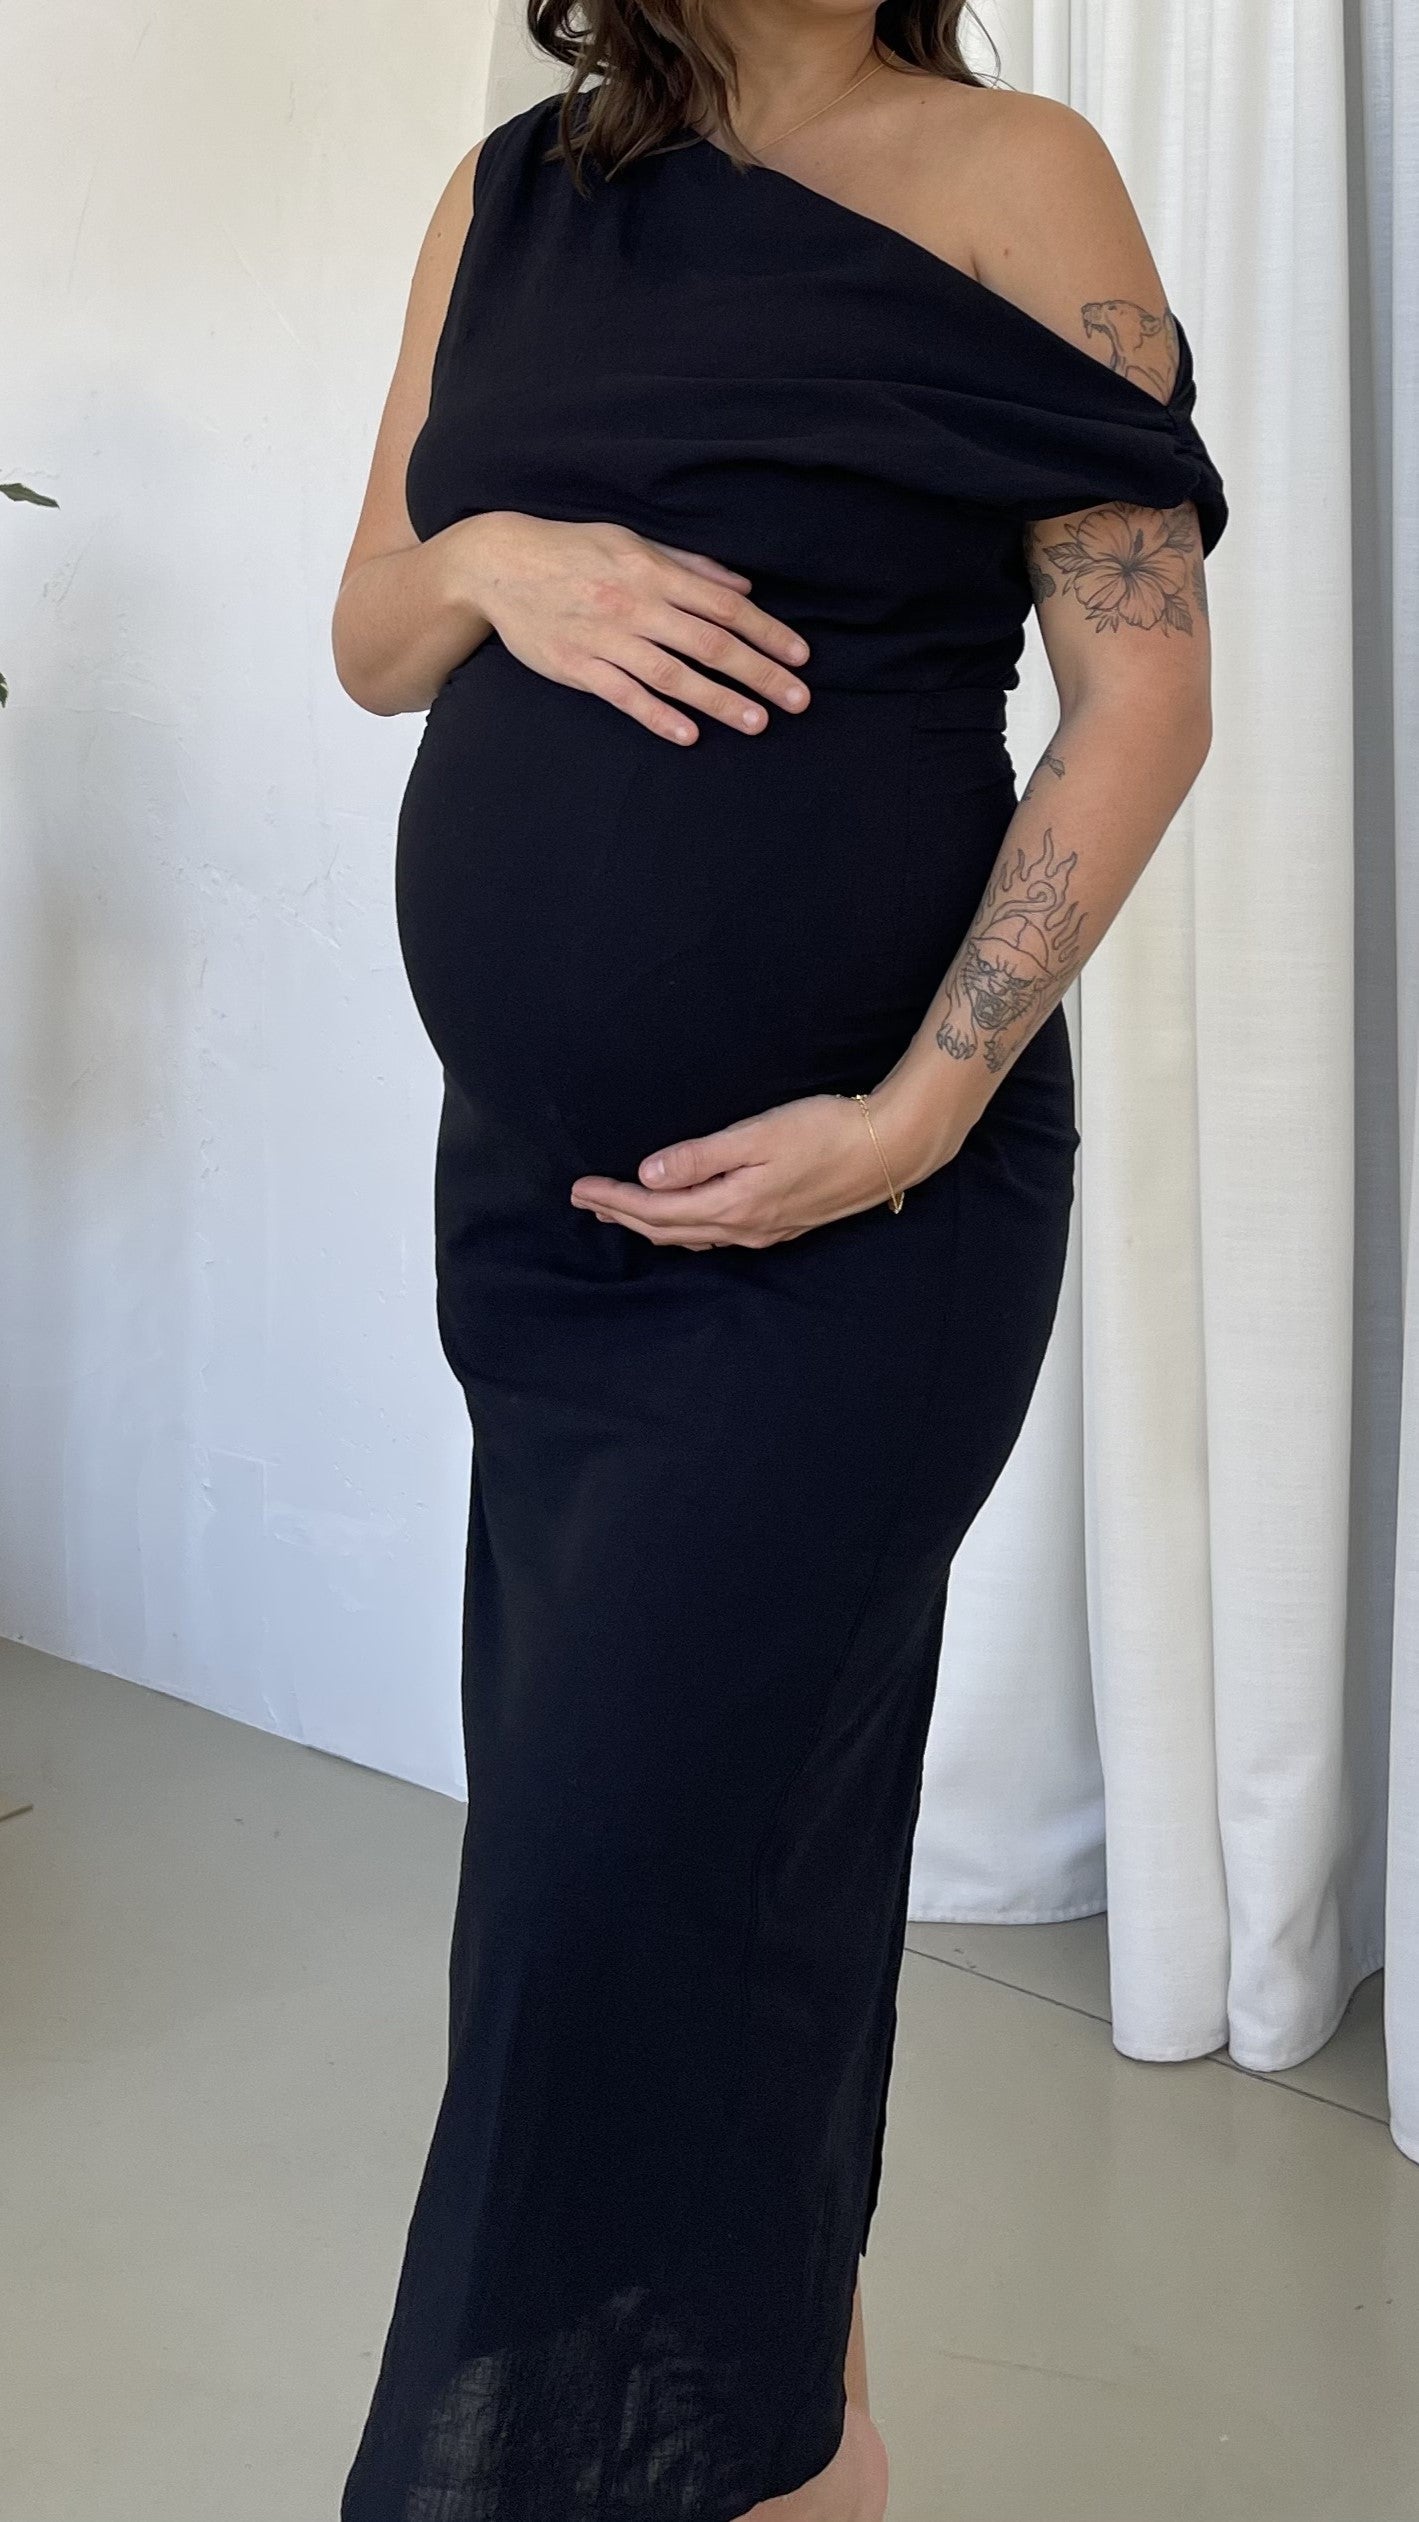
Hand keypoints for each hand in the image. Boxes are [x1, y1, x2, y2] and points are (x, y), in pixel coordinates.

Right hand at [455, 512, 810, 743]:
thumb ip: (689, 566)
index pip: (724, 606)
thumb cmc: (572, 550)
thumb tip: (742, 586)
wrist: (499, 563)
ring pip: (674, 675)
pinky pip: (625, 696)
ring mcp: (606, 638)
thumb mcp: (632, 542)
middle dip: (760, 673)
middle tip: (798, 699)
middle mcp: (635, 605)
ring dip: (719, 701)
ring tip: (757, 723)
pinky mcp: (577, 666)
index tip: (801, 656)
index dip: (767, 631)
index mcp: (653, 572)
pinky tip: (689, 734)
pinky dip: (658, 716)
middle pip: (710, 644)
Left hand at [569, 1088, 948, 1249]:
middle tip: (586, 1201)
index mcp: (731, 1204)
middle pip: (668, 1229)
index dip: (614, 1200)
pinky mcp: (781, 1224)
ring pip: (692, 1236)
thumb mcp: (757, 1135)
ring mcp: (763, 1231)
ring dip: (651, 1224)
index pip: (655, 1208)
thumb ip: (700, 1157)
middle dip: (623, 1215)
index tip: (580, 1188)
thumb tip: (648, 1174)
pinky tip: (683, 1220)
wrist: (889, 1148)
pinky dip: (686, 1228)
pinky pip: (717, 1236)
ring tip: (621, 1212)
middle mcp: (743, 1227)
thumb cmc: (825, 1130)